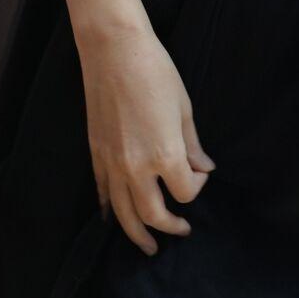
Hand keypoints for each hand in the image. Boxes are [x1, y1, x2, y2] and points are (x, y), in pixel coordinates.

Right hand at [78, 15, 215, 253]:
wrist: (113, 50)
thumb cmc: (155, 72)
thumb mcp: (184, 109)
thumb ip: (192, 146)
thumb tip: (203, 168)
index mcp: (164, 154)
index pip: (185, 192)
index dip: (196, 187)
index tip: (199, 172)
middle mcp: (136, 166)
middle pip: (153, 215)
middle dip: (170, 226)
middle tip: (182, 231)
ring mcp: (112, 162)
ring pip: (123, 213)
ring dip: (136, 234)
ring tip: (148, 247)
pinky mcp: (95, 153)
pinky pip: (102, 193)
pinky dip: (109, 210)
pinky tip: (115, 218)